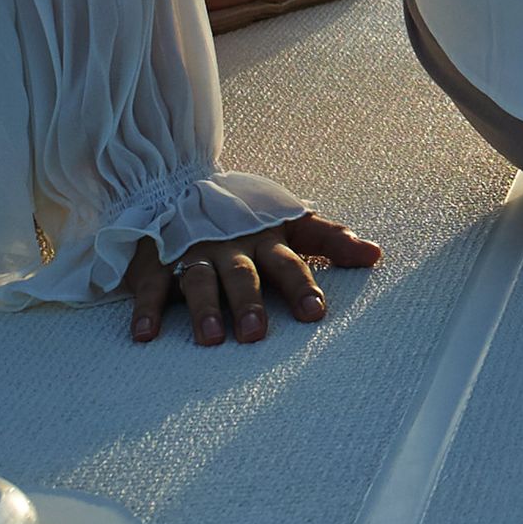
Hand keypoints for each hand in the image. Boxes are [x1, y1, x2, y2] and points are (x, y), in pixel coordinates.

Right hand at [121, 206, 382, 344]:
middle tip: (257, 335)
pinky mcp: (155, 262)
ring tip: (212, 338)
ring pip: (199, 279)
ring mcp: (192, 252)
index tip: (315, 313)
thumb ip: (330, 239)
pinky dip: (146, 309)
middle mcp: (230, 246)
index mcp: (265, 237)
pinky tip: (146, 335)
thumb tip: (377, 255)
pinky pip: (149, 286)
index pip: (289, 261)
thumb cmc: (247, 218)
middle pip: (243, 274)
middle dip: (250, 302)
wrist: (180, 185)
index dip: (301, 286)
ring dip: (204, 308)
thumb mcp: (291, 222)